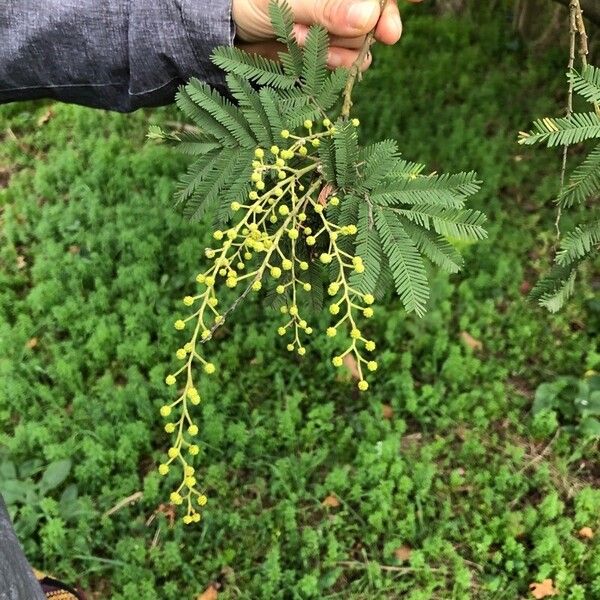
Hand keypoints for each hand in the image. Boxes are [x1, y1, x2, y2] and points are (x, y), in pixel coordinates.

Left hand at [233, 0, 422, 70]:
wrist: (231, 32)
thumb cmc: (253, 2)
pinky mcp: (335, 52)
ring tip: (302, 39)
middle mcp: (346, 3)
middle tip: (386, 34)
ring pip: (365, 42)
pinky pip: (353, 64)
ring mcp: (342, 25)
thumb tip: (368, 17)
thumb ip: (326, 7)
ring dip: (340, 48)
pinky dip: (335, 66)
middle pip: (379, 15)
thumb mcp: (286, 2)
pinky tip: (310, 57)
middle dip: (373, 24)